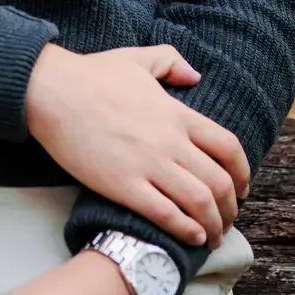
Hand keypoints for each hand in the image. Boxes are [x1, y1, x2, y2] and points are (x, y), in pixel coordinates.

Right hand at [24, 42, 249, 247]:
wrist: (51, 91)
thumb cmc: (91, 74)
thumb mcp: (138, 57)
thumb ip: (171, 61)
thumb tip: (195, 76)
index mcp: (177, 113)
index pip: (228, 147)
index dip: (243, 173)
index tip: (243, 188)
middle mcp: (170, 141)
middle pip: (219, 182)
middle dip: (231, 208)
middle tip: (228, 221)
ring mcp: (148, 164)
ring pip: (198, 202)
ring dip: (213, 225)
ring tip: (213, 236)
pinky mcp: (123, 185)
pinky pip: (165, 214)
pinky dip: (185, 229)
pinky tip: (192, 237)